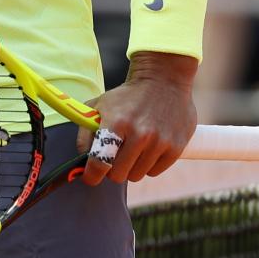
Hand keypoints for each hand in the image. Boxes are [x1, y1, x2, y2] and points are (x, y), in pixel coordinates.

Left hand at [76, 51, 197, 184]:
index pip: (100, 161)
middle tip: (114, 157)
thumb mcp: (99, 105)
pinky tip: (148, 149)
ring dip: (131, 167)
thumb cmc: (127, 96)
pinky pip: (154, 172)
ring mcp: (160, 142)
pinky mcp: (176, 147)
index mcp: (117, 123)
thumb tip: (82, 159)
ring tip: (133, 148)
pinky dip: (148, 165)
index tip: (90, 178)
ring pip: (136, 175)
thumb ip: (86, 131)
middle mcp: (140, 134)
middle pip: (118, 174)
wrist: (164, 79)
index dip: (91, 175)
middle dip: (112, 169)